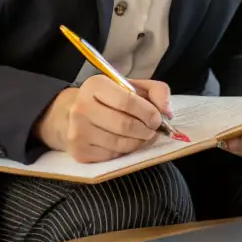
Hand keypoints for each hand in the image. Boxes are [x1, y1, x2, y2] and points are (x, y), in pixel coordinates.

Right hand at [35, 78, 171, 162]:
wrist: (74, 115)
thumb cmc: (110, 99)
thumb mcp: (133, 87)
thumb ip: (157, 91)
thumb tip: (167, 112)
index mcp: (95, 85)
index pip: (127, 101)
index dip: (148, 112)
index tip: (158, 119)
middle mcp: (81, 107)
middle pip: (124, 125)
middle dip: (146, 130)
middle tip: (153, 131)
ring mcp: (77, 131)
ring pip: (120, 143)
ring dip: (138, 142)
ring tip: (142, 137)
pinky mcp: (79, 152)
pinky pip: (112, 156)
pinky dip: (125, 152)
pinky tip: (126, 143)